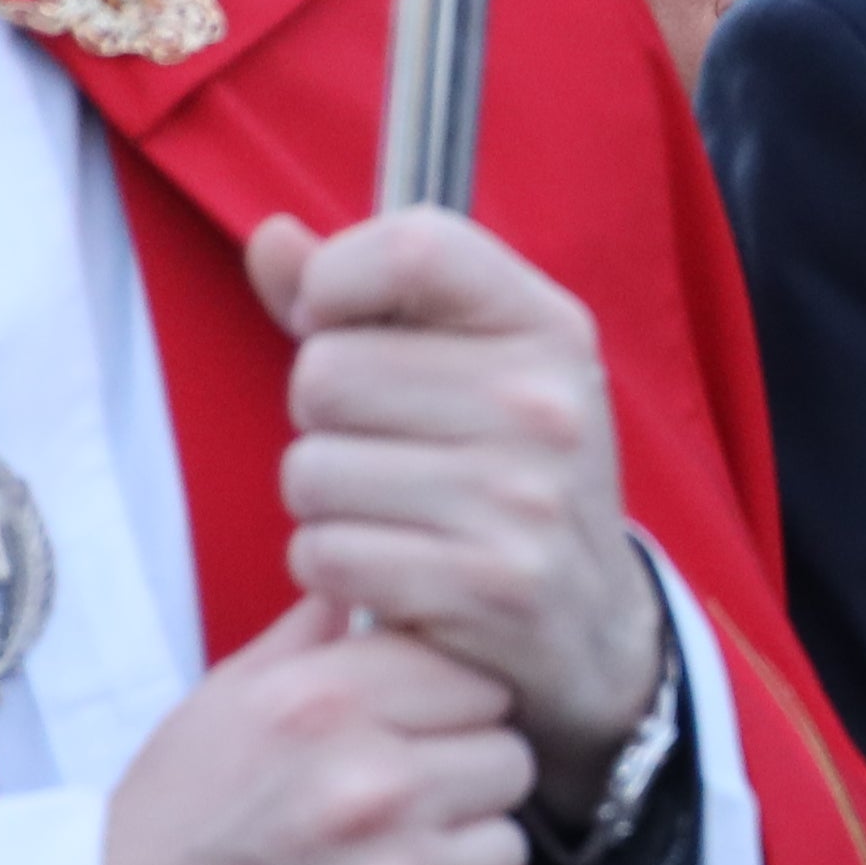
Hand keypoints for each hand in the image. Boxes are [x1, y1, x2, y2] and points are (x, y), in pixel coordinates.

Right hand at [103, 592, 538, 864]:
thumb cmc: (161, 831)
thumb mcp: (219, 706)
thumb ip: (308, 641)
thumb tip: (364, 585)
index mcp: (326, 704)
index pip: (477, 676)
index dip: (453, 704)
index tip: (423, 728)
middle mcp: (374, 783)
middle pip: (509, 756)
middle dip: (466, 776)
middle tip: (409, 801)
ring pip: (507, 845)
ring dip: (463, 855)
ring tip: (398, 864)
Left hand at [252, 208, 668, 825]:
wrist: (595, 624)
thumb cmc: (507, 473)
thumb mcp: (469, 367)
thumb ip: (363, 300)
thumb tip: (270, 240)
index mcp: (546, 326)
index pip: (411, 249)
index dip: (335, 281)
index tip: (334, 325)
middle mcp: (545, 404)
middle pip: (325, 373)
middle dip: (320, 418)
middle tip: (377, 447)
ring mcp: (522, 499)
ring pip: (310, 471)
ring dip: (322, 502)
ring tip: (386, 513)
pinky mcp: (487, 586)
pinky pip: (326, 555)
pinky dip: (332, 568)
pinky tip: (388, 570)